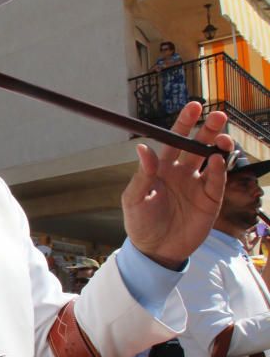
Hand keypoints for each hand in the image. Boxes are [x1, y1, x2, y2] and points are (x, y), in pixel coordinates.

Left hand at [123, 102, 232, 267]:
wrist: (155, 250)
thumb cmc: (140, 223)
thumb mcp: (134, 199)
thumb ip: (142, 174)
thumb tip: (142, 148)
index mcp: (162, 167)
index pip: (175, 139)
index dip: (185, 122)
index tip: (195, 106)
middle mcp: (182, 172)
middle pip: (198, 144)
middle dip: (209, 128)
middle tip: (217, 116)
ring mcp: (198, 185)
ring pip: (213, 158)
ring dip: (220, 146)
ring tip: (222, 140)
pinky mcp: (211, 199)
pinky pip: (218, 180)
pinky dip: (220, 169)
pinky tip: (217, 160)